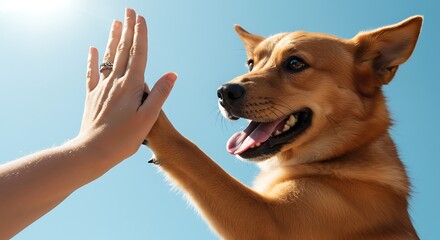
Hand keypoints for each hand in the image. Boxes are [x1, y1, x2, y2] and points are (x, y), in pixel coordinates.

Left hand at [77, 8, 176, 162]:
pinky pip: (92, 73)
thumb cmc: (124, 138)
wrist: (93, 151)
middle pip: (123, 50)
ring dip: (113, 38)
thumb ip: (160, 94)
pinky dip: (93, 59)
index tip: (141, 18)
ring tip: (115, 22)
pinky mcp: (92, 96)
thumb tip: (172, 74)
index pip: (138, 54)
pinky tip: (93, 49)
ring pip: (109, 57)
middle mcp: (115, 82)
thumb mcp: (148, 118)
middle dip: (127, 29)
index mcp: (131, 86)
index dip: (140, 35)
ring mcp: (102, 88)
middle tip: (129, 10)